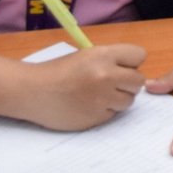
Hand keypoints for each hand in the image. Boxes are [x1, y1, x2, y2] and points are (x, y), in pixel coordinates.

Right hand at [23, 44, 145, 130]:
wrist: (33, 92)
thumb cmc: (58, 71)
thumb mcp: (86, 56)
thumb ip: (111, 60)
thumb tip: (133, 69)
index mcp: (103, 55)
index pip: (139, 55)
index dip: (131, 62)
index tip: (122, 66)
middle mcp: (106, 76)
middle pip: (138, 81)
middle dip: (128, 82)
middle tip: (112, 83)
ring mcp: (102, 99)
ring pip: (128, 100)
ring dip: (117, 99)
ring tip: (98, 95)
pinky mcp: (96, 117)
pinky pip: (113, 114)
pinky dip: (104, 111)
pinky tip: (88, 105)